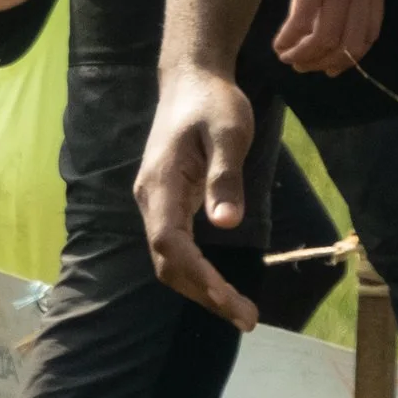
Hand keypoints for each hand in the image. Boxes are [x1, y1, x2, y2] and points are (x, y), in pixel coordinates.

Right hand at [135, 67, 259, 330]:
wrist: (191, 79)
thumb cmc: (213, 102)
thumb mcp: (228, 133)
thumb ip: (225, 177)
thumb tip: (226, 224)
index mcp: (161, 183)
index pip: (171, 243)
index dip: (199, 277)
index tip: (231, 302)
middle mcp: (151, 198)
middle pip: (167, 261)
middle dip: (203, 293)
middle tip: (246, 317)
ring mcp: (156, 201)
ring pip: (169, 258)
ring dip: (200, 288)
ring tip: (239, 310)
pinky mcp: (167, 202)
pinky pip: (176, 247)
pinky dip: (197, 272)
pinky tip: (220, 285)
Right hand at [276, 0, 386, 76]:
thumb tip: (325, 5)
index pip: (369, 33)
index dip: (349, 57)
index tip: (329, 66)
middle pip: (349, 44)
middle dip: (324, 63)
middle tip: (302, 66)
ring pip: (327, 40)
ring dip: (305, 56)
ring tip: (286, 56)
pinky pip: (303, 24)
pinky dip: (290, 40)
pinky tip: (278, 43)